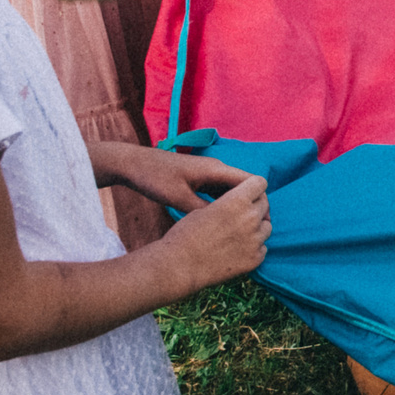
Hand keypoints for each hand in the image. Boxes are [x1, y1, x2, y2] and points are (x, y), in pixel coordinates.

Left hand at [103, 145, 257, 213]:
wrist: (134, 164)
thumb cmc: (155, 178)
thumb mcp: (178, 198)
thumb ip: (202, 210)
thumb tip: (222, 225)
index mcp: (216, 170)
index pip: (253, 181)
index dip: (261, 200)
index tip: (260, 221)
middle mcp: (217, 169)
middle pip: (246, 187)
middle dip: (252, 206)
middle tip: (251, 229)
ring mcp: (209, 174)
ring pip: (233, 191)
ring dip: (238, 206)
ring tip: (240, 228)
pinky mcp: (200, 179)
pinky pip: (221, 192)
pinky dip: (225, 205)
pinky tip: (222, 221)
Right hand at [161, 175, 269, 291]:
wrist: (177, 266)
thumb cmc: (185, 235)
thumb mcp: (203, 209)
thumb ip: (228, 203)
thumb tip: (242, 203)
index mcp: (236, 201)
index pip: (260, 183)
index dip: (252, 188)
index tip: (246, 194)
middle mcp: (250, 218)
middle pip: (264, 205)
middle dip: (254, 208)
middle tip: (239, 217)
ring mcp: (254, 240)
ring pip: (266, 227)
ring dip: (256, 229)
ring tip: (236, 235)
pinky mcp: (254, 259)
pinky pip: (262, 248)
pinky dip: (253, 249)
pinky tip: (236, 251)